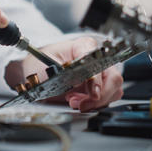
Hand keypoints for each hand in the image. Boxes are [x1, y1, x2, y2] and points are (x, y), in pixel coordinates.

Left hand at [6, 37, 123, 111]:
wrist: (37, 69)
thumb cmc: (42, 62)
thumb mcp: (48, 64)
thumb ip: (65, 71)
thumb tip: (81, 81)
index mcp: (85, 46)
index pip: (99, 62)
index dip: (97, 79)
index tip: (93, 92)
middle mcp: (96, 58)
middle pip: (113, 78)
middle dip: (99, 96)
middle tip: (81, 104)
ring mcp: (100, 73)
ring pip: (114, 90)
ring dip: (97, 102)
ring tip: (76, 102)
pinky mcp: (99, 86)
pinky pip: (108, 98)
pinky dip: (96, 105)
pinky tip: (80, 102)